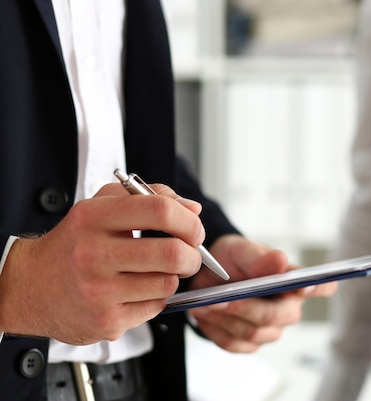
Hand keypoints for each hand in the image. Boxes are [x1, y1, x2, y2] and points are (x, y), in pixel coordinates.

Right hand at [0, 183, 203, 344]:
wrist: (29, 287)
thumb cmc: (74, 243)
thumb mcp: (101, 205)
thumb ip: (149, 197)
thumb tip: (192, 208)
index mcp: (93, 218)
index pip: (160, 211)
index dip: (188, 220)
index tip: (193, 229)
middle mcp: (93, 255)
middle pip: (172, 253)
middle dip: (193, 254)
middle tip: (188, 254)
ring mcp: (99, 292)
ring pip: (168, 283)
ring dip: (173, 277)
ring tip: (156, 271)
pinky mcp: (106, 321)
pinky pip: (156, 307)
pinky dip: (157, 297)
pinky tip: (137, 290)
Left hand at [188, 234, 336, 352]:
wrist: (208, 276)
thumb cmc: (233, 260)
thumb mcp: (242, 250)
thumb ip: (259, 258)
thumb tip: (280, 261)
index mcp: (295, 282)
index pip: (322, 286)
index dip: (318, 288)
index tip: (304, 286)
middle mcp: (288, 308)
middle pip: (276, 316)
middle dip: (246, 307)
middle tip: (220, 298)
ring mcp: (270, 329)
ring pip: (252, 333)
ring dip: (225, 318)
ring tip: (203, 304)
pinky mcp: (249, 344)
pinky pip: (233, 344)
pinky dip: (215, 329)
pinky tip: (204, 314)